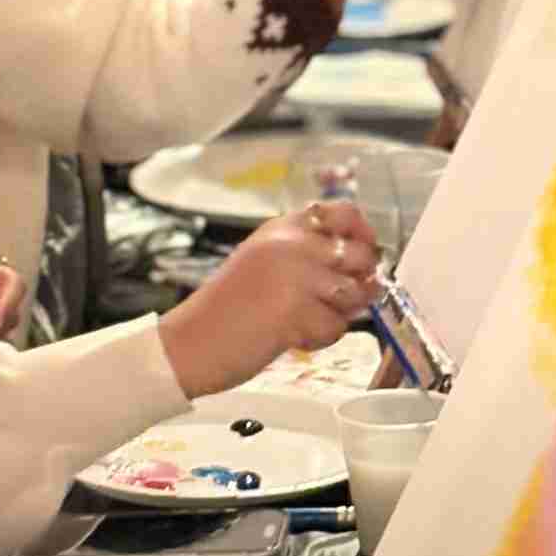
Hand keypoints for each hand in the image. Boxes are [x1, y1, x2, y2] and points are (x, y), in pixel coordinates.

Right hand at [158, 202, 379, 400]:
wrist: (189, 342)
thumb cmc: (225, 309)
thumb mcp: (264, 261)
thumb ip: (306, 255)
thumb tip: (363, 265)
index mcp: (283, 228)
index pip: (346, 213)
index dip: (364, 235)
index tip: (365, 254)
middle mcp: (293, 244)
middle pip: (362, 254)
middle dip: (361, 281)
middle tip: (343, 301)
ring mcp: (297, 276)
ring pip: (355, 292)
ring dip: (340, 313)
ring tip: (307, 321)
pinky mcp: (298, 312)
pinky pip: (336, 327)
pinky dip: (321, 338)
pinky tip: (294, 337)